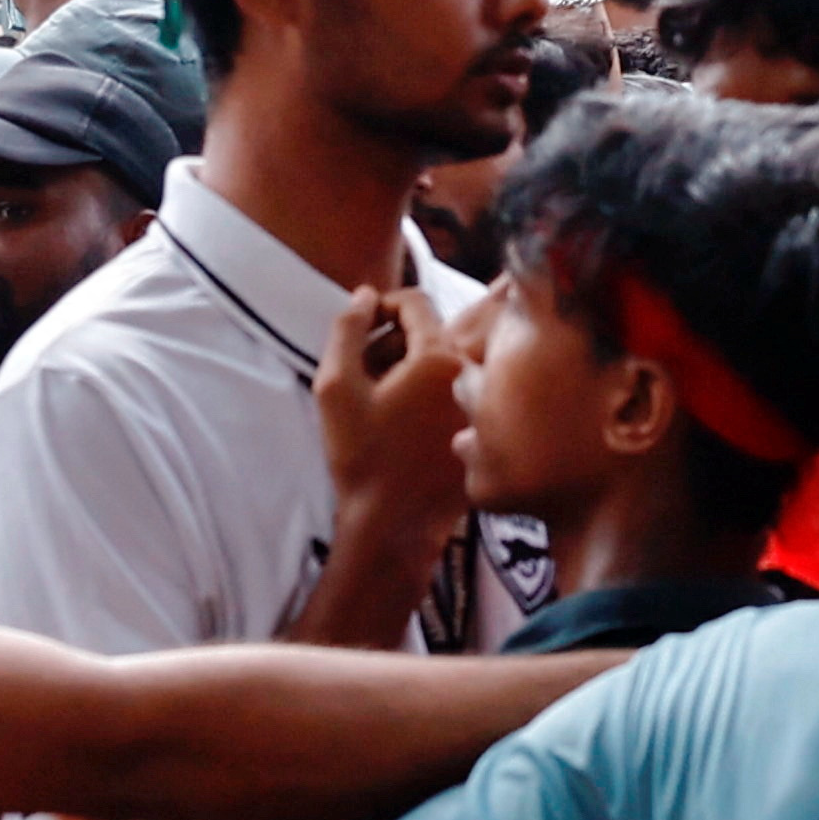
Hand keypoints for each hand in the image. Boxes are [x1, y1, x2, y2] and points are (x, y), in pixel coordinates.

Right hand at [315, 282, 470, 556]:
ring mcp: (482, 403)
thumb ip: (347, 330)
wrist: (393, 523)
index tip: (362, 329)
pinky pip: (459, 391)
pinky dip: (432, 393)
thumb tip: (365, 296)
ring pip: (448, 361)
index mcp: (439, 357)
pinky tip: (406, 423)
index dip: (382, 306)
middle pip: (436, 330)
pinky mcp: (483, 429)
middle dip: (399, 338)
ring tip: (384, 397)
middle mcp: (472, 374)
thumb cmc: (361, 456)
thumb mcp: (335, 387)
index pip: (416, 302)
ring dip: (415, 366)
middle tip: (369, 367)